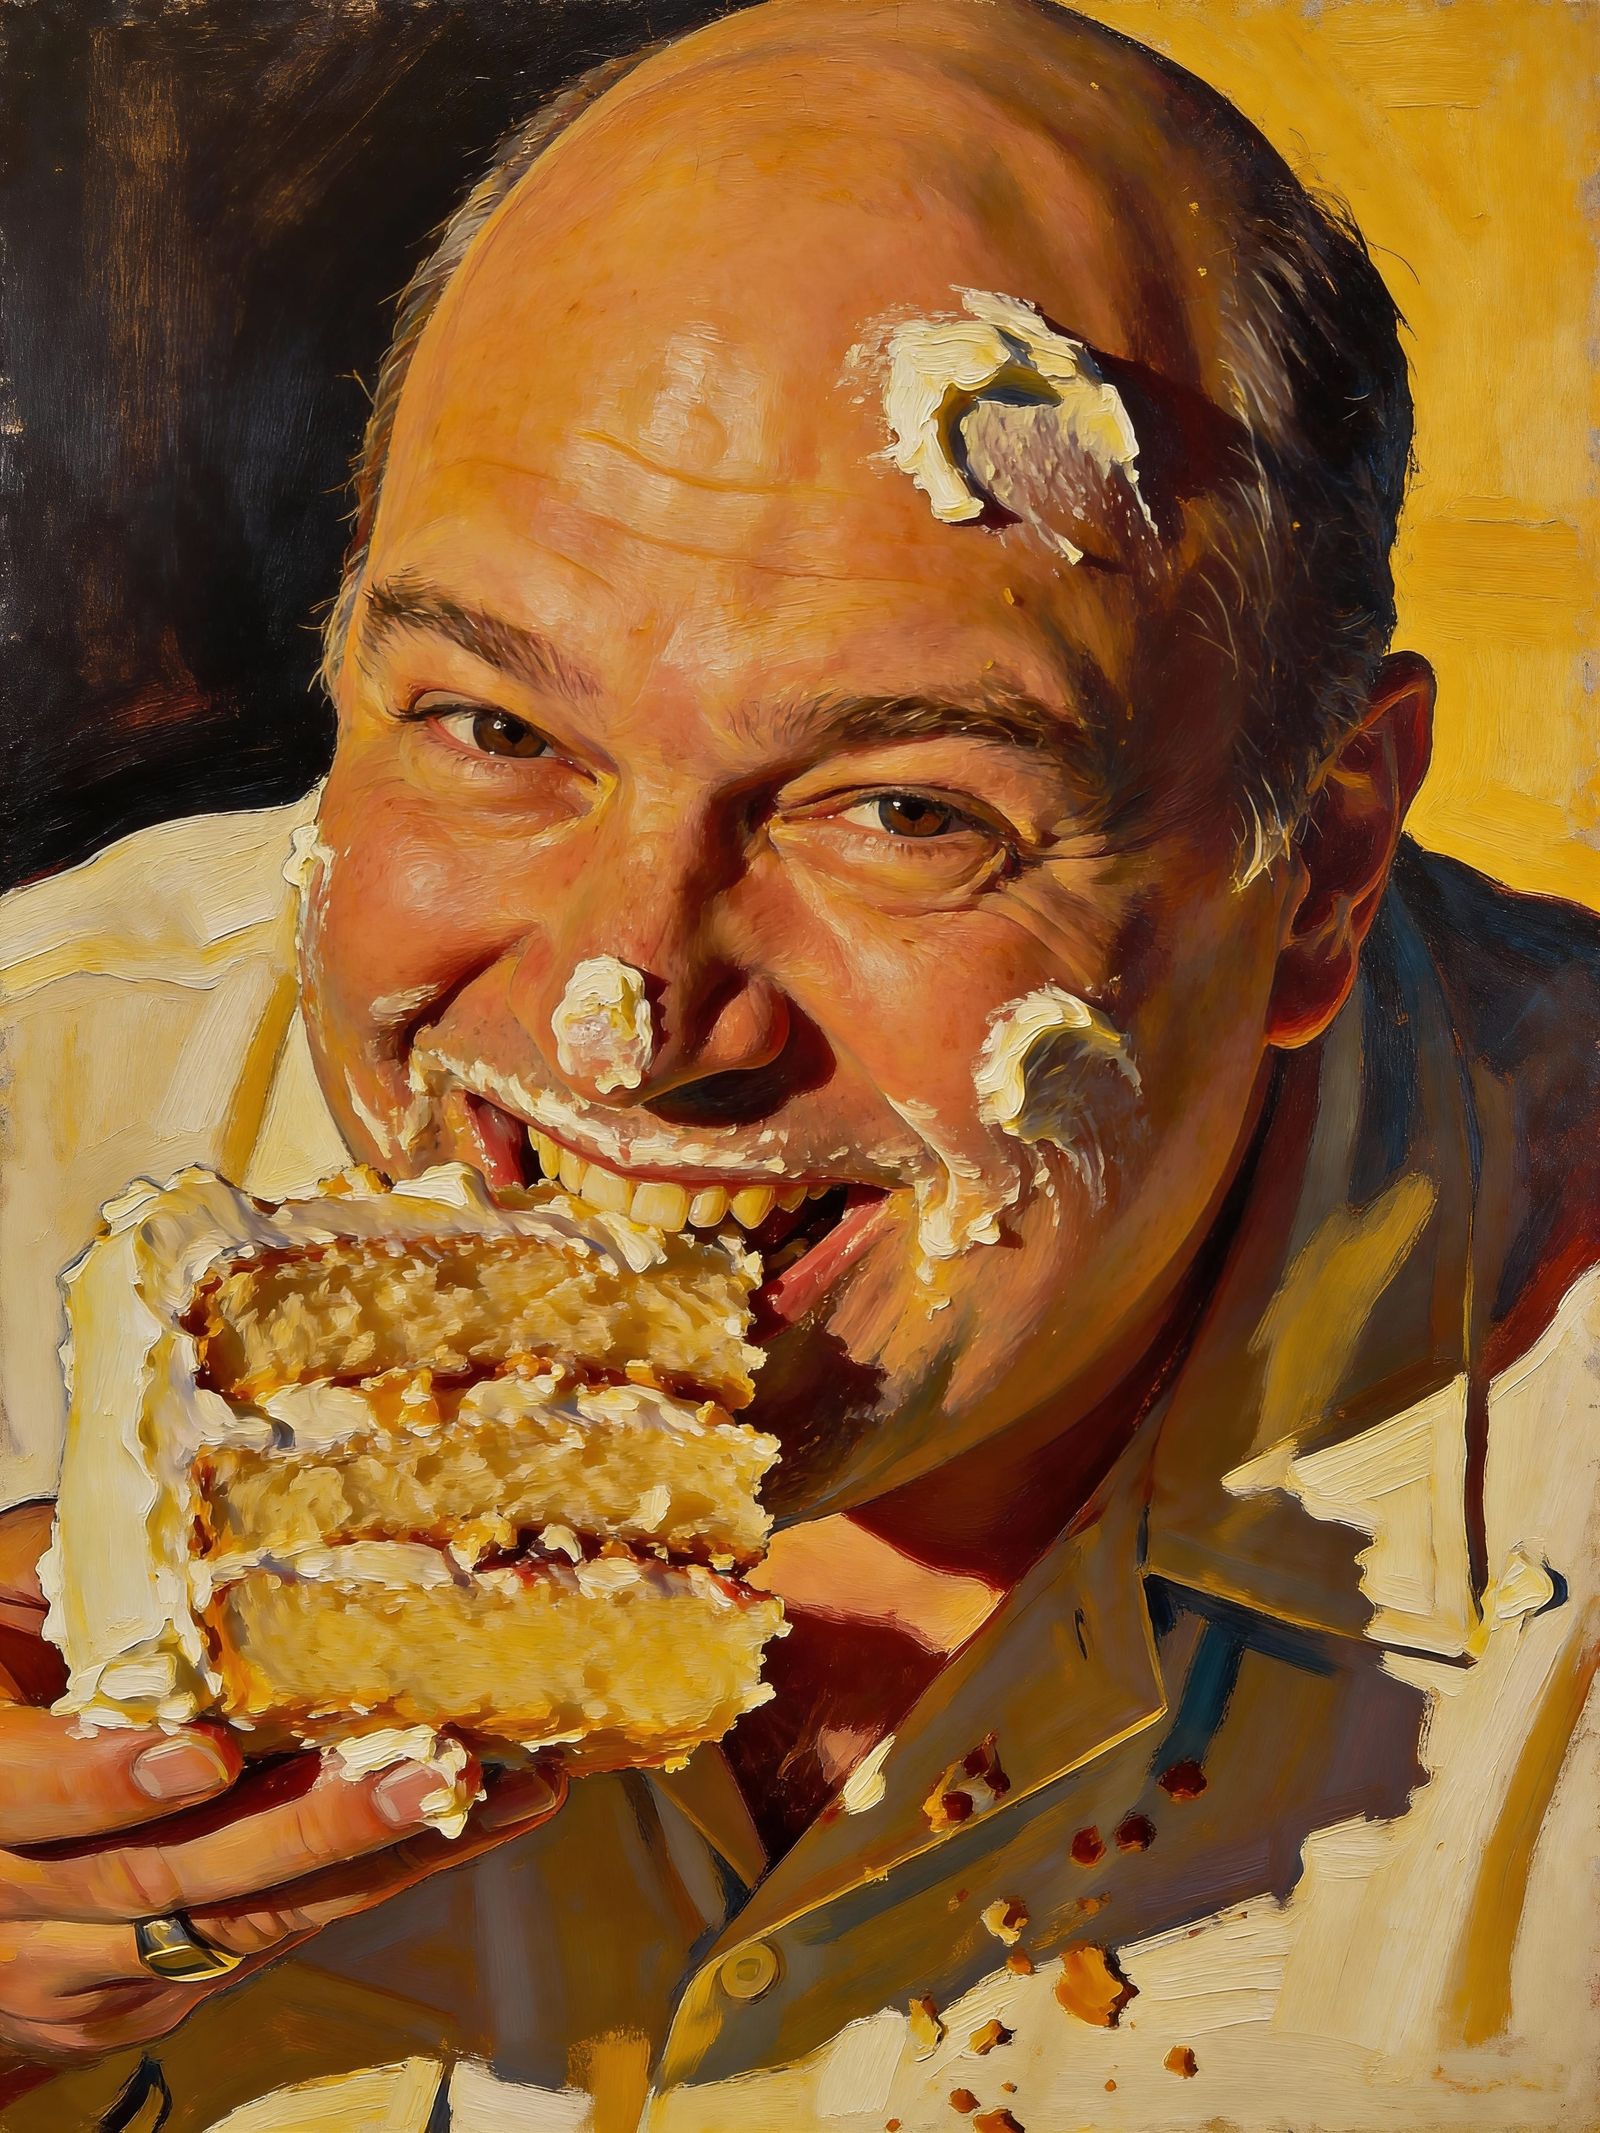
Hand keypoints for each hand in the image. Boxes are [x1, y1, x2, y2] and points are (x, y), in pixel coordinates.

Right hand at [0, 1501, 565, 2065]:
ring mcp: (72, 1965)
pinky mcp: (144, 1994)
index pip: (17, 1793)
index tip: (205, 1753)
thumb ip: (63, 1559)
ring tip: (498, 1794)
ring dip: (375, 1862)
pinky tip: (471, 1824)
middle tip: (429, 1772)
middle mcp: (5, 1897)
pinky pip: (263, 1942)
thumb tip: (191, 1489)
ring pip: (231, 1926)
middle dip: (305, 1829)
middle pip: (157, 1878)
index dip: (105, 1780)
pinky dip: (369, 1883)